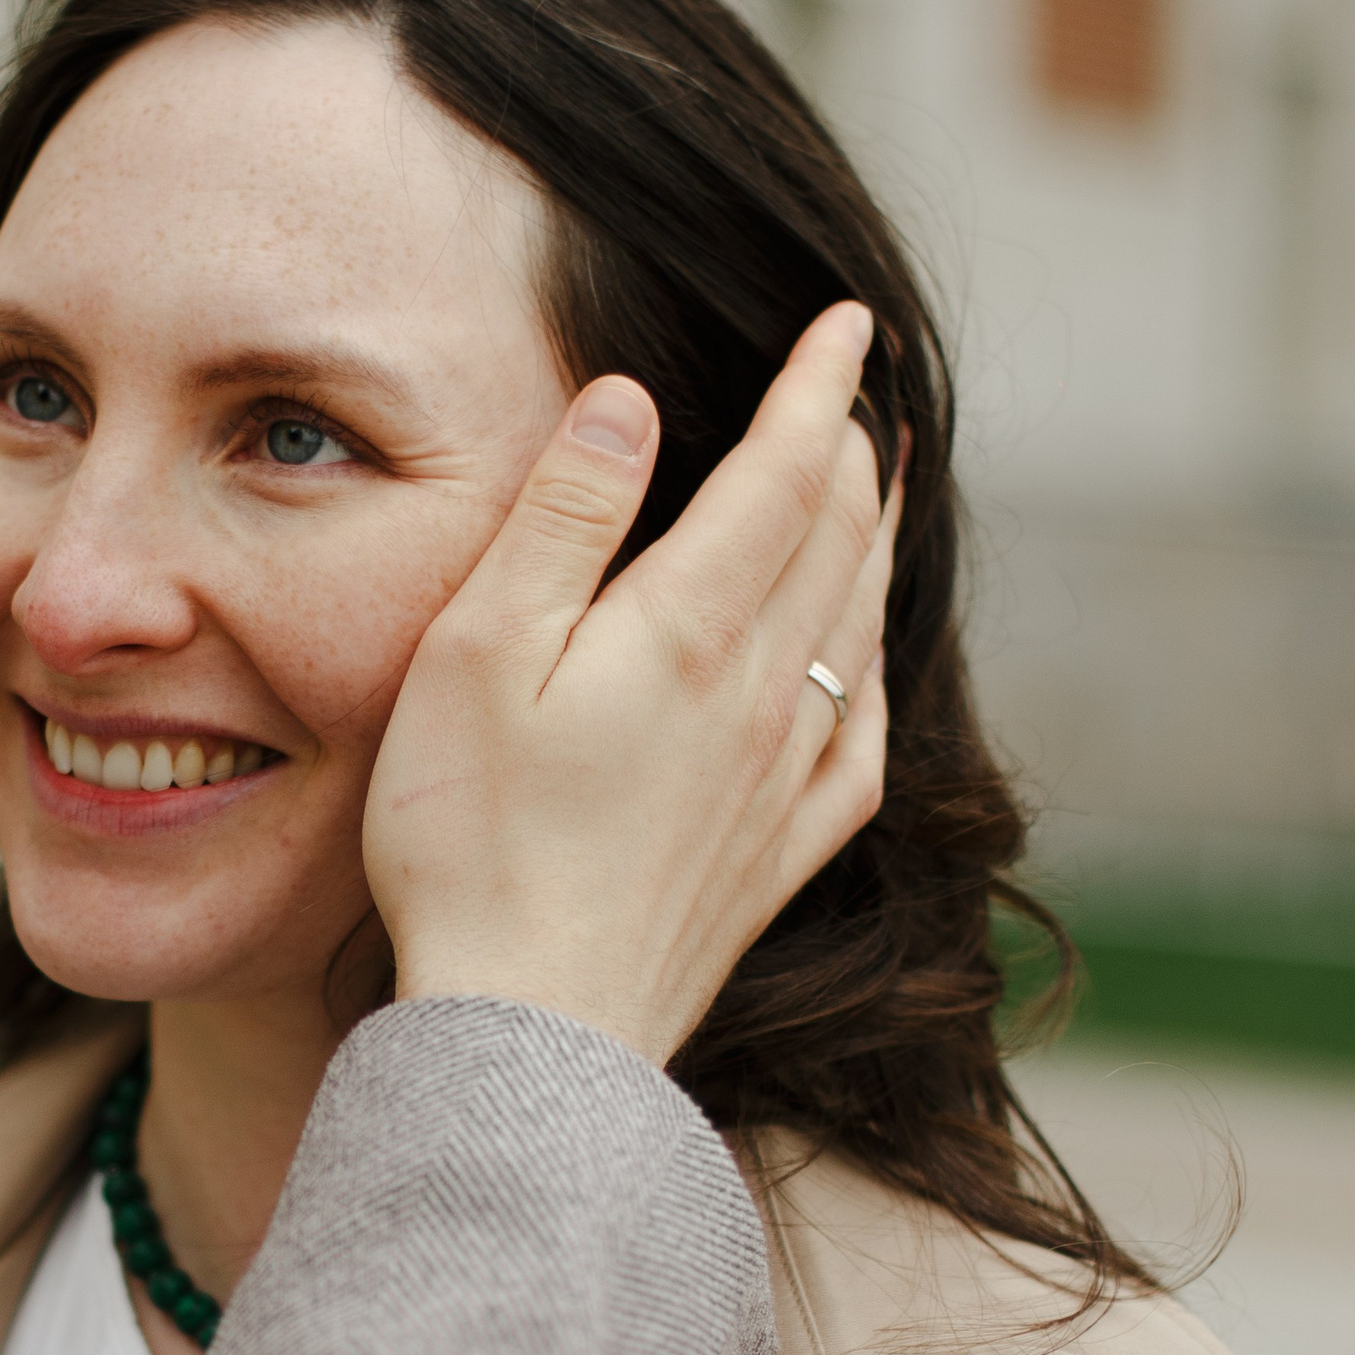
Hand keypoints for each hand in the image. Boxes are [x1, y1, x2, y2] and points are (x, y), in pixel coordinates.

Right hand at [365, 302, 893, 1063]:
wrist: (530, 1032)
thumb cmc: (473, 841)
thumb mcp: (477, 654)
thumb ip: (561, 520)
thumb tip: (630, 402)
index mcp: (692, 629)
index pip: (785, 471)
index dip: (819, 385)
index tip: (846, 321)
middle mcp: (765, 694)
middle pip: (839, 537)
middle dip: (852, 447)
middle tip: (860, 386)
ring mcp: (784, 780)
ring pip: (860, 625)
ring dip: (875, 537)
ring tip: (881, 486)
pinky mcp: (776, 858)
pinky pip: (863, 742)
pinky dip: (874, 670)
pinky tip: (862, 667)